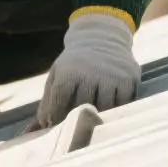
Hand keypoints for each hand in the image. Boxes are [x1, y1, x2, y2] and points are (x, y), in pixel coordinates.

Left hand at [36, 12, 138, 128]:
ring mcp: (112, 76)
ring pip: (106, 107)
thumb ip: (48, 100)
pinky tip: (111, 113)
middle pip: (84, 105)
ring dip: (99, 117)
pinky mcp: (129, 79)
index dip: (57, 114)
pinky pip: (124, 103)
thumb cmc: (74, 63)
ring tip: (93, 122)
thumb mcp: (57, 74)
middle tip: (74, 129)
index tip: (54, 125)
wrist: (102, 38)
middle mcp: (91, 73)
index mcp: (69, 71)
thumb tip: (38, 127)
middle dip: (77, 119)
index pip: (61, 99)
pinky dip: (117, 111)